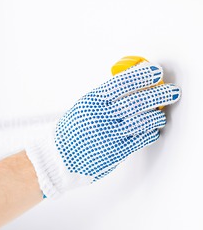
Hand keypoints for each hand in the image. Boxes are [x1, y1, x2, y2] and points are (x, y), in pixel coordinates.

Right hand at [26, 62, 180, 197]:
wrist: (59, 158)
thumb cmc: (72, 131)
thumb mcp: (83, 107)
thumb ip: (105, 97)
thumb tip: (133, 84)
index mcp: (91, 102)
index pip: (122, 83)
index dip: (142, 75)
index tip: (155, 71)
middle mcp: (100, 117)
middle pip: (137, 101)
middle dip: (159, 94)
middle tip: (170, 90)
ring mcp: (109, 135)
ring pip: (142, 121)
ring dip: (157, 115)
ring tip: (160, 113)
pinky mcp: (116, 152)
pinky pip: (140, 139)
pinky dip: (150, 132)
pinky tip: (152, 129)